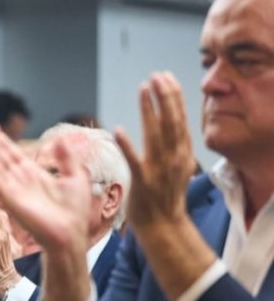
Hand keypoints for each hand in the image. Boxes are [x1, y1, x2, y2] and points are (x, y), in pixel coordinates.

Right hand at [0, 115, 91, 258]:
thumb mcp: (76, 177)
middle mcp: (18, 180)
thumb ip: (67, 158)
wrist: (70, 234)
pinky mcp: (9, 199)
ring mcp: (12, 189)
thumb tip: (60, 139)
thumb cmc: (74, 211)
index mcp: (32, 174)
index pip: (11, 152)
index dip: (0, 138)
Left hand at [114, 72, 197, 232]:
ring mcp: (160, 169)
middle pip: (172, 121)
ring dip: (150, 111)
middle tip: (157, 76)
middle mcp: (174, 157)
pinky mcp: (144, 182)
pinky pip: (134, 161)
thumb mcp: (176, 166)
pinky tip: (119, 129)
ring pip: (157, 134)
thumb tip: (170, 121)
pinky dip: (128, 145)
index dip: (174, 97)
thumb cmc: (165, 195)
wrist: (164, 225)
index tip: (166, 77)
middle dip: (166, 96)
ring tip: (144, 90)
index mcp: (182, 152)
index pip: (180, 118)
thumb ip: (174, 144)